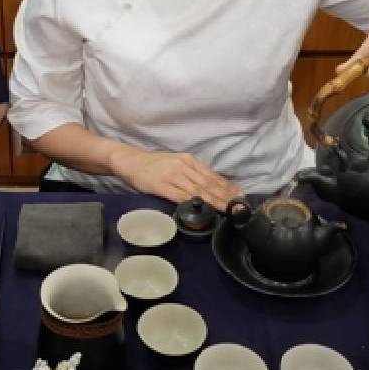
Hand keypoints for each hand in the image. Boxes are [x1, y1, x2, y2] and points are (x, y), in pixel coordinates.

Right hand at [109, 146, 241, 211]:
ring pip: (198, 190)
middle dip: (226, 196)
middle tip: (239, 206)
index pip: (213, 175)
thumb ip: (190, 174)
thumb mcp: (175, 163)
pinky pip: (181, 196)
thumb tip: (209, 188)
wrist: (129, 161)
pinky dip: (195, 203)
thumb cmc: (152, 165)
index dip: (227, 187)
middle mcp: (183, 165)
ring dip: (215, 201)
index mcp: (189, 160)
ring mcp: (172, 175)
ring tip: (227, 209)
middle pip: (209, 183)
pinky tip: (204, 209)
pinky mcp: (161, 185)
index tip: (240, 196)